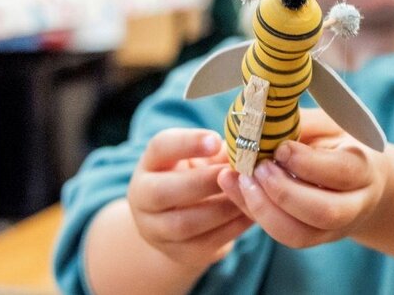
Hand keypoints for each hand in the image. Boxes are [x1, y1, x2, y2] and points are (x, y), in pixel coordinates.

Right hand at [128, 129, 252, 268]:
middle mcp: (143, 198)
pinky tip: (250, 213)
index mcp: (151, 164)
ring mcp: (156, 230)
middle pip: (163, 191)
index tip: (216, 140)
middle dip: (204, 182)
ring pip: (184, 223)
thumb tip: (247, 147)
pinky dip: (231, 228)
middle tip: (236, 173)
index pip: (159, 147)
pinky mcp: (178, 253)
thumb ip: (220, 152)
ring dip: (222, 208)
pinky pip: (204, 244)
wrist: (182, 222)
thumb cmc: (198, 177)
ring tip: (248, 194)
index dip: (187, 143)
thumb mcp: (203, 159)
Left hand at [217, 109, 392, 248]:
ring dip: (264, 208)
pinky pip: (283, 235)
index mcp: (364, 169)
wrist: (360, 183)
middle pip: (324, 212)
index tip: (280, 148)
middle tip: (257, 168)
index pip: (341, 172)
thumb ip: (302, 123)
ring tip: (242, 179)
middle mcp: (354, 205)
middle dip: (283, 192)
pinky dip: (255, 213)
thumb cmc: (339, 145)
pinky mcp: (312, 239)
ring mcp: (333, 229)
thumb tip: (261, 118)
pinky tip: (238, 188)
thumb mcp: (328, 126)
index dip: (307, 163)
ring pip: (299, 234)